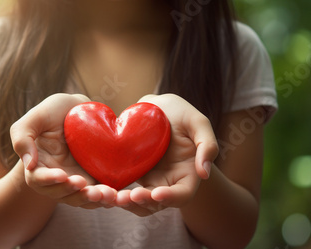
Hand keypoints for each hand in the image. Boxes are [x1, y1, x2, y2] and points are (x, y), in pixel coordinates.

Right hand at [10, 93, 116, 207]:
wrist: (81, 110)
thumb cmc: (53, 112)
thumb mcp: (34, 118)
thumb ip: (22, 138)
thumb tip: (29, 165)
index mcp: (38, 167)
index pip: (38, 180)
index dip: (49, 180)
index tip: (62, 174)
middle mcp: (56, 180)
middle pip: (61, 194)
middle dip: (74, 193)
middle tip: (85, 185)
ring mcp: (76, 182)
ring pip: (82, 199)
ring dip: (92, 199)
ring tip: (105, 193)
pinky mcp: (95, 181)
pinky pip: (100, 195)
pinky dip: (107, 198)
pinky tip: (116, 195)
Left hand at [114, 94, 218, 215]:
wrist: (157, 108)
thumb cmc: (182, 114)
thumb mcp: (198, 123)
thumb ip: (207, 145)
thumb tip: (204, 173)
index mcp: (188, 175)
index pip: (182, 195)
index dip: (171, 198)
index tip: (157, 193)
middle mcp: (168, 182)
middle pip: (157, 203)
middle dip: (142, 203)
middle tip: (127, 197)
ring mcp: (149, 180)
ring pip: (138, 201)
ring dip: (126, 202)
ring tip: (113, 196)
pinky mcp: (132, 174)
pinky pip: (123, 188)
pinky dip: (114, 191)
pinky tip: (102, 188)